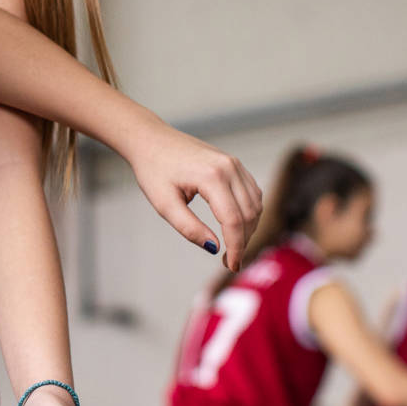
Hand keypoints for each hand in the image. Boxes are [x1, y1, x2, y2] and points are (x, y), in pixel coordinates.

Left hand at [125, 122, 262, 270]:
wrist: (150, 140)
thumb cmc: (153, 170)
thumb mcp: (164, 204)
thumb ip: (189, 228)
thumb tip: (214, 247)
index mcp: (212, 177)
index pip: (233, 221)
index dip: (235, 248)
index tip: (231, 266)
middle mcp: (229, 167)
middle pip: (249, 214)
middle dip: (243, 241)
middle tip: (229, 261)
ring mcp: (234, 163)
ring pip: (256, 204)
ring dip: (249, 228)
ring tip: (232, 246)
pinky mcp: (234, 163)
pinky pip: (252, 192)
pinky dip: (250, 212)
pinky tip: (236, 225)